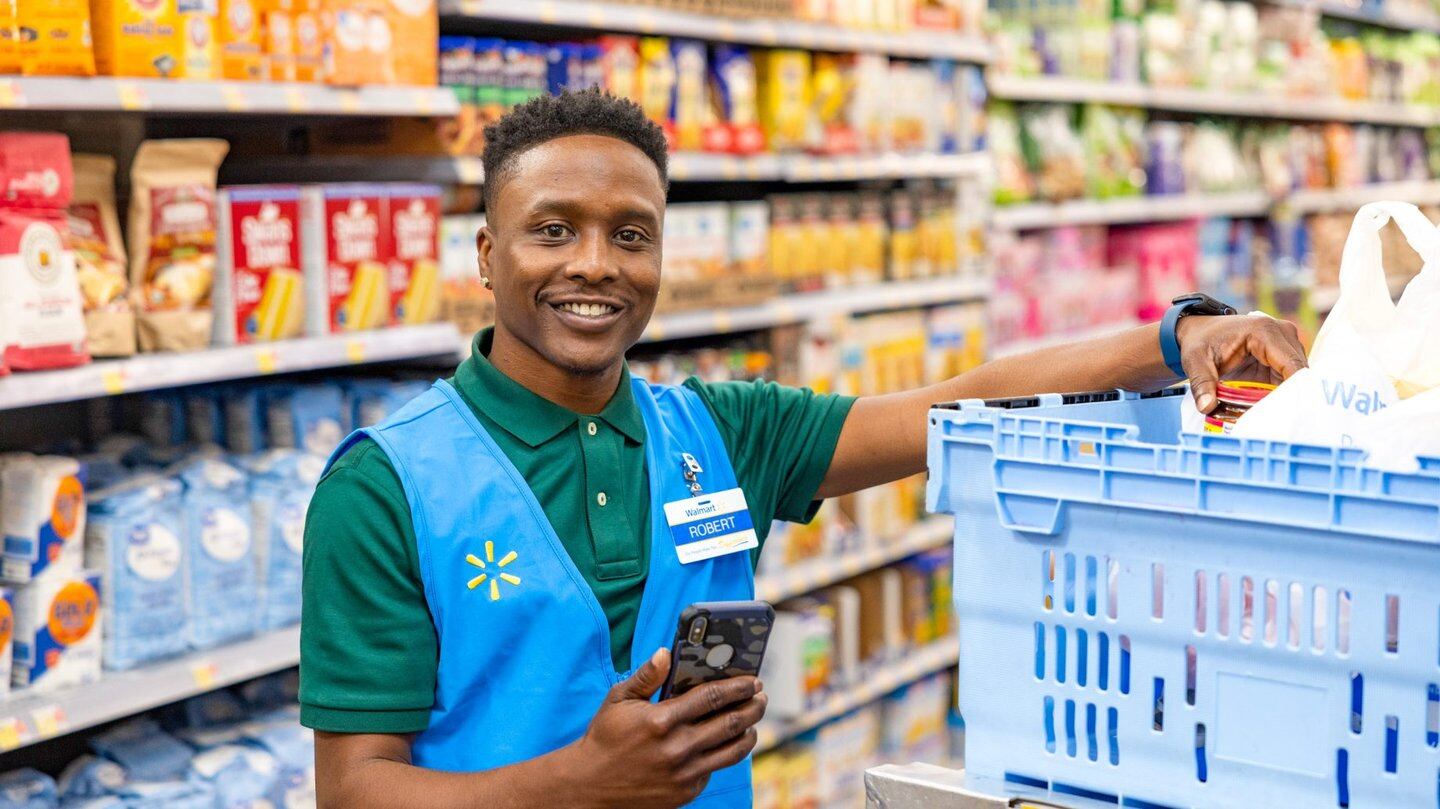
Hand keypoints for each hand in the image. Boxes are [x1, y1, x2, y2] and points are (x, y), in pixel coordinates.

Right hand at [565, 648, 766, 808]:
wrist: (590, 786)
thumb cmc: (605, 737)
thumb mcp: (619, 700)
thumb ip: (646, 676)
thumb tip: (666, 652)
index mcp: (661, 720)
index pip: (713, 697)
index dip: (739, 686)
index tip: (753, 680)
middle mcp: (677, 748)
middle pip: (731, 723)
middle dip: (753, 707)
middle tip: (761, 697)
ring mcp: (684, 774)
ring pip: (732, 751)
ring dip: (749, 732)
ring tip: (753, 721)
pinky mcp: (686, 792)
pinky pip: (714, 769)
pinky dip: (723, 753)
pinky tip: (725, 742)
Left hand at [1177, 314, 1306, 412]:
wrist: (1201, 330)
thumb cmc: (1200, 341)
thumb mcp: (1195, 362)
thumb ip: (1202, 383)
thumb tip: (1207, 407)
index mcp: (1264, 331)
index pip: (1292, 365)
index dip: (1294, 390)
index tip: (1290, 414)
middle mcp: (1282, 333)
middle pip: (1299, 371)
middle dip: (1291, 396)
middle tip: (1279, 421)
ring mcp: (1286, 342)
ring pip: (1298, 376)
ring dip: (1287, 395)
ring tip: (1273, 417)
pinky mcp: (1284, 353)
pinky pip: (1290, 376)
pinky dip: (1283, 391)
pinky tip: (1271, 407)